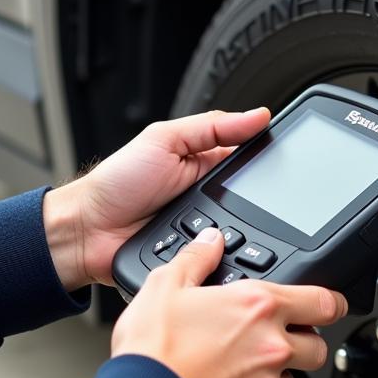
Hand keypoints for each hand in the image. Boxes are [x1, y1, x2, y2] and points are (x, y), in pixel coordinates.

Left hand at [43, 108, 270, 289]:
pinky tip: (219, 252)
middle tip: (258, 200)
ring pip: (243, 236)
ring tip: (229, 227)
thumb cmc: (116, 183)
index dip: (269, 161)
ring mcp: (204, 233)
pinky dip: (222, 258)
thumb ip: (211, 126)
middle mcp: (210, 200)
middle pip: (254, 204)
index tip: (290, 160)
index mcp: (206, 166)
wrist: (87, 230)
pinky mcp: (196, 260)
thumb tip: (258, 115)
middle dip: (259, 204)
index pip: (250, 162)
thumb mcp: (164, 139)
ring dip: (240, 234)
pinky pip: (221, 262)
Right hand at [111, 227, 348, 377]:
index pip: (324, 302)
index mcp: (257, 307)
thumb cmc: (153, 349)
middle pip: (318, 346)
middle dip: (305, 340)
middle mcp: (272, 347)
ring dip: (278, 373)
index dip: (332, 303)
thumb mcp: (165, 286)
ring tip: (243, 367)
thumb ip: (195, 259)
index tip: (329, 305)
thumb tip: (210, 241)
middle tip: (278, 337)